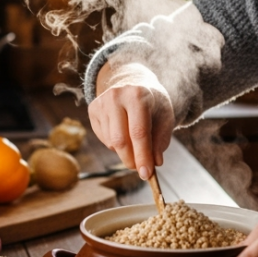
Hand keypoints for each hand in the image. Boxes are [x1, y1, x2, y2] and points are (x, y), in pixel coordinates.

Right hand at [88, 61, 174, 179]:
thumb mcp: (165, 118)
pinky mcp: (92, 109)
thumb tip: (155, 162)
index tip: (146, 174)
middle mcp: (116, 96)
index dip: (142, 156)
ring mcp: (101, 102)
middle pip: (120, 140)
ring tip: (136, 143)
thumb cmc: (152, 104)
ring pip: (111, 142)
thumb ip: (161, 140)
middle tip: (141, 169)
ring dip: (125, 152)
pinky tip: (124, 133)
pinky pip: (103, 138)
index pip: (139, 132)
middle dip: (131, 160)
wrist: (134, 83)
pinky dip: (115, 144)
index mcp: (138, 95)